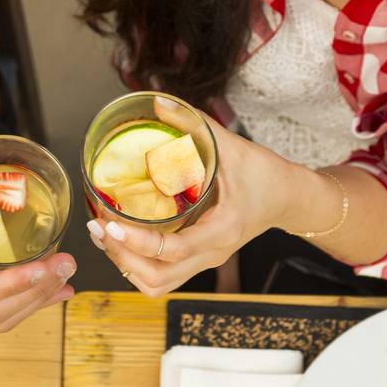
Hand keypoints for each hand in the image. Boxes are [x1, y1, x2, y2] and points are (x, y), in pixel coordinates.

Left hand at [86, 120, 292, 296]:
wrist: (289, 197)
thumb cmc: (265, 174)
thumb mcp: (232, 146)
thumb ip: (194, 124)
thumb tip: (157, 102)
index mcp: (222, 230)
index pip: (174, 251)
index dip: (138, 242)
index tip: (111, 224)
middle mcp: (213, 253)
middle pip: (158, 278)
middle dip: (122, 256)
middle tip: (98, 226)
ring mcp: (206, 260)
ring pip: (157, 284)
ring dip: (127, 265)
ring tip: (104, 235)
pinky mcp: (200, 258)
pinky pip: (163, 276)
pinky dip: (137, 265)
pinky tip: (122, 240)